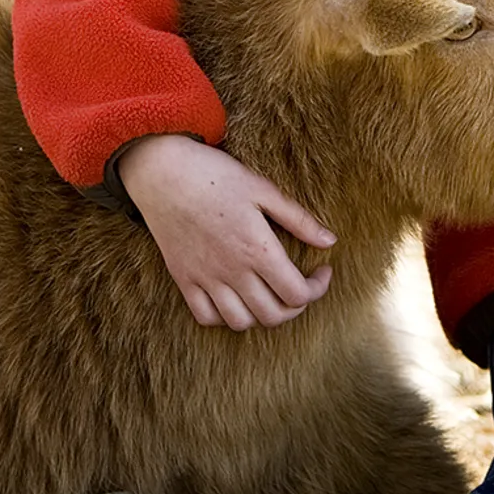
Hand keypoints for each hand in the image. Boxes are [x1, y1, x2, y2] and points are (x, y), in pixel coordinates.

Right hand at [116, 134, 334, 330]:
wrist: (162, 171)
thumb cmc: (215, 174)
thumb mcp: (262, 189)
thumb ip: (298, 219)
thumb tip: (330, 241)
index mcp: (257, 249)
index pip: (298, 294)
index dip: (318, 288)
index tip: (322, 270)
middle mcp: (232, 271)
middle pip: (273, 315)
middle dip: (295, 307)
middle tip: (299, 286)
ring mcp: (206, 279)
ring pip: (241, 323)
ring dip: (262, 315)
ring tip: (268, 295)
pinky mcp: (184, 279)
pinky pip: (206, 317)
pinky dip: (224, 317)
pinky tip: (234, 298)